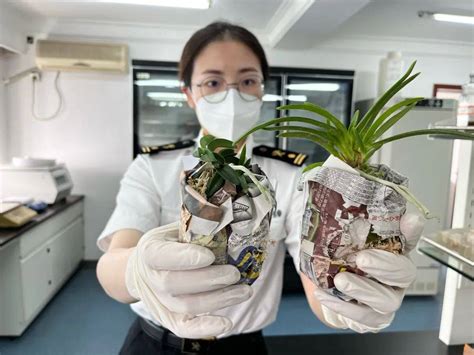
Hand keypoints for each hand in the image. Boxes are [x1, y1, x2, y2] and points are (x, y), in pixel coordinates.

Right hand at [125, 222, 251, 337]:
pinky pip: (185, 328)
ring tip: (244, 291)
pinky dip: (205, 328)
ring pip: (187, 306)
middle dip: (209, 280)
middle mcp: (151, 279)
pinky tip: (227, 324)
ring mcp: (160, 301)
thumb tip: (227, 213)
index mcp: (150, 251)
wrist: (143, 270)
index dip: (185, 258)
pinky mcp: (169, 318)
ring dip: (218, 300)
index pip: (161, 256)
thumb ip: (196, 224)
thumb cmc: (167, 245)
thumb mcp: (174, 228)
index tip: (210, 256)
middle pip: (176, 284)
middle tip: (235, 274)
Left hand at [314, 213, 424, 332]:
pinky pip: (364, 318)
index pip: (409, 238)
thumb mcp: (339, 232)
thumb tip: (333, 185)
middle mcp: (396, 276)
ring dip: (363, 290)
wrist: (330, 284)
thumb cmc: (340, 254)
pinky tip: (324, 294)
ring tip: (340, 280)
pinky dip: (343, 307)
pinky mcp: (372, 318)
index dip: (412, 231)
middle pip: (405, 273)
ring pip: (387, 300)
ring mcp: (387, 298)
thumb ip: (343, 214)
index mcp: (393, 251)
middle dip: (385, 265)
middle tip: (362, 258)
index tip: (410, 220)